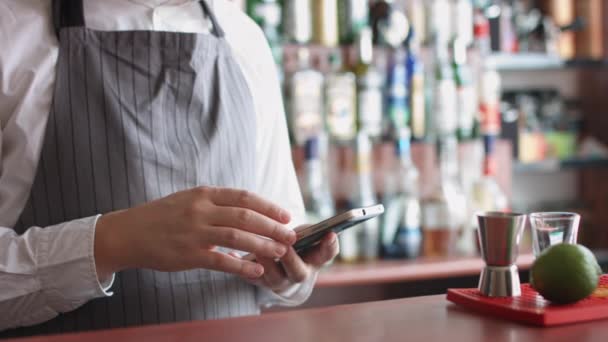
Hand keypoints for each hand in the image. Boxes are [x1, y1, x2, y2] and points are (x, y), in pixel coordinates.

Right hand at [94, 187, 296, 279]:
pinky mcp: (189, 255)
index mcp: (204, 194)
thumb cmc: (162, 216)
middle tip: (291, 235)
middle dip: (272, 226)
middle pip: (246, 216)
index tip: (286, 215)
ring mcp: (195, 233)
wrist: (128, 233)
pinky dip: (242, 267)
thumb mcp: (188, 199)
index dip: (268, 206)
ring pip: (238, 237)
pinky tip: (258, 271)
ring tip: (280, 251)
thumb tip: (247, 209)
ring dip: (263, 245)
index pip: (244, 197)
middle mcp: (201, 211)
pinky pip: (222, 261)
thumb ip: (216, 203)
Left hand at [242, 229, 338, 291]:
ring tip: (260, 250)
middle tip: (286, 245)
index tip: (330, 234)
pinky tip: (231, 255)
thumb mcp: (305, 237)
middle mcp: (296, 274)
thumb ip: (312, 233)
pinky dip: (239, 267)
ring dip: (266, 263)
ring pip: (273, 277)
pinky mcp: (258, 281)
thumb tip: (325, 230)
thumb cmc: (294, 245)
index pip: (326, 255)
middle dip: (291, 258)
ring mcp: (277, 280)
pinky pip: (249, 277)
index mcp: (313, 260)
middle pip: (298, 272)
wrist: (278, 267)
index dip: (329, 246)